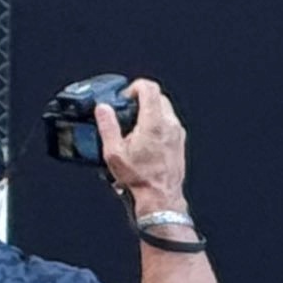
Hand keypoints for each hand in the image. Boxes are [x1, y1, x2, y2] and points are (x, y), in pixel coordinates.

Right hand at [96, 79, 188, 212]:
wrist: (160, 196)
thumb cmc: (140, 179)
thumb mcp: (114, 153)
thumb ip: (108, 127)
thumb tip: (103, 109)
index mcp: (154, 123)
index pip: (149, 88)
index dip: (135, 86)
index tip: (125, 96)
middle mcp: (169, 124)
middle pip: (158, 96)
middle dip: (141, 99)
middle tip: (127, 110)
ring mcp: (177, 132)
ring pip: (165, 109)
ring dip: (150, 111)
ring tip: (134, 126)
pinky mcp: (179, 140)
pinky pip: (169, 122)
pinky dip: (157, 123)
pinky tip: (145, 138)